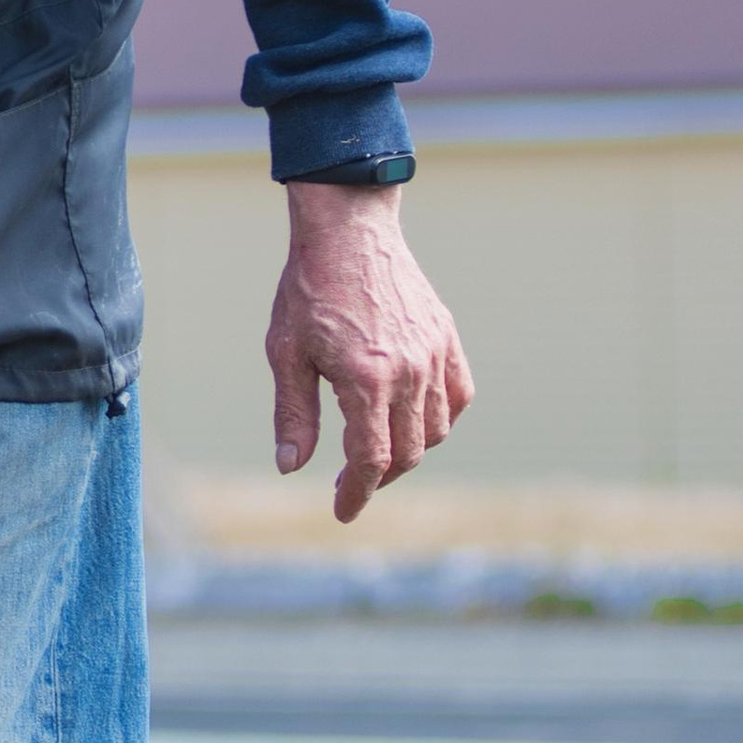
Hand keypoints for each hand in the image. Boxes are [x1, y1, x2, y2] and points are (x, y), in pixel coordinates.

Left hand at [265, 182, 472, 523]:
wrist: (348, 231)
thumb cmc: (307, 290)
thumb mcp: (285, 353)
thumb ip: (293, 413)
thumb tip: (292, 467)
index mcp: (365, 379)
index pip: (371, 459)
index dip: (357, 493)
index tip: (342, 511)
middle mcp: (408, 371)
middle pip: (407, 452)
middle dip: (378, 477)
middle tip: (349, 482)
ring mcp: (434, 354)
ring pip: (436, 430)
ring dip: (409, 451)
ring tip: (377, 451)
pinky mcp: (446, 337)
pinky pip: (458, 396)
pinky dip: (441, 419)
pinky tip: (414, 421)